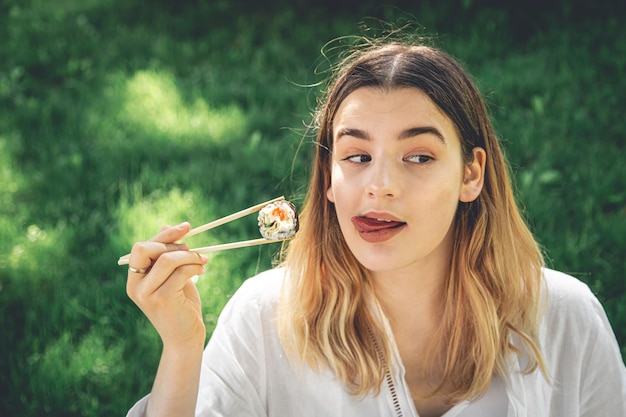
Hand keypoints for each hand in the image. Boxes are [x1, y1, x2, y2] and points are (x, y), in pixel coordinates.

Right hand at [126, 222, 207, 348]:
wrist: (185, 338)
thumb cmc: (181, 306)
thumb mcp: (174, 276)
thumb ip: (168, 255)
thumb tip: (167, 225)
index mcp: (135, 279)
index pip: (141, 247)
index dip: (164, 235)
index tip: (186, 227)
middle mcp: (135, 286)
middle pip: (145, 248)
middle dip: (172, 243)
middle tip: (192, 249)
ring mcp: (146, 294)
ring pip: (166, 259)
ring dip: (189, 255)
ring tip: (203, 260)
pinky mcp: (162, 299)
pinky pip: (180, 272)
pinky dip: (194, 265)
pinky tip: (204, 268)